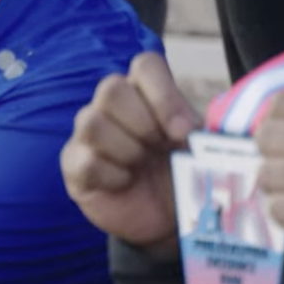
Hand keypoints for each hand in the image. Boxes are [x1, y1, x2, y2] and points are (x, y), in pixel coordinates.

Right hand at [61, 53, 199, 255]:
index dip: (163, 95)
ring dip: (126, 150)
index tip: (182, 132)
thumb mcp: (201, 150)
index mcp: (146, 92)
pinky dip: (112, 176)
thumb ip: (207, 130)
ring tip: (140, 166)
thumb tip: (210, 127)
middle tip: (159, 148)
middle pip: (110, 89)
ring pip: (91, 122)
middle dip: (142, 123)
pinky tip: (125, 184)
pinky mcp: (74, 164)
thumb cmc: (182, 172)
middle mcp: (112, 105)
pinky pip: (85, 161)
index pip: (145, 65)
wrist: (165, 217)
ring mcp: (87, 133)